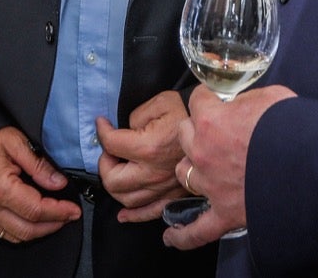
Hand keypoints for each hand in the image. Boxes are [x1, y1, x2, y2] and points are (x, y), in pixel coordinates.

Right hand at [0, 127, 80, 243]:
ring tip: (55, 219)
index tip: (73, 210)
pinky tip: (34, 220)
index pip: (36, 210)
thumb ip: (39, 164)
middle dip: (53, 225)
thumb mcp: (15, 141)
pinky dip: (22, 231)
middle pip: (28, 229)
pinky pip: (3, 233)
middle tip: (68, 216)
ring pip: (16, 236)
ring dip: (39, 231)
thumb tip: (58, 183)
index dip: (59, 212)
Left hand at [96, 90, 186, 221]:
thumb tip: (125, 130)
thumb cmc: (188, 111)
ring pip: (128, 199)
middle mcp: (153, 173)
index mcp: (148, 148)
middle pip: (113, 181)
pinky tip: (124, 215)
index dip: (101, 131)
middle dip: (105, 165)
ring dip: (116, 187)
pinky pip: (150, 212)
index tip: (102, 124)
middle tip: (109, 152)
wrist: (216, 126)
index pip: (111, 144)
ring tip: (116, 172)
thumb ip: (136, 116)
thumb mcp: (160, 102)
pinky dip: (135, 216)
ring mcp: (164, 187)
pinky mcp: (174, 195)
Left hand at [163, 84, 294, 249]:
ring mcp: (211, 185)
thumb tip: (243, 104)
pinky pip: (197, 230)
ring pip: (184, 173)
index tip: (214, 98)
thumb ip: (247, 99)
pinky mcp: (225, 213)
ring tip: (201, 165)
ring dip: (191, 166)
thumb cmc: (293, 126)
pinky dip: (182, 235)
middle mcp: (204, 152)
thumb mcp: (270, 96)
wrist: (312, 163)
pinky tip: (171, 235)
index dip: (208, 97)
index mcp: (212, 121)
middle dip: (197, 128)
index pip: (197, 99)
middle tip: (215, 129)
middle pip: (184, 134)